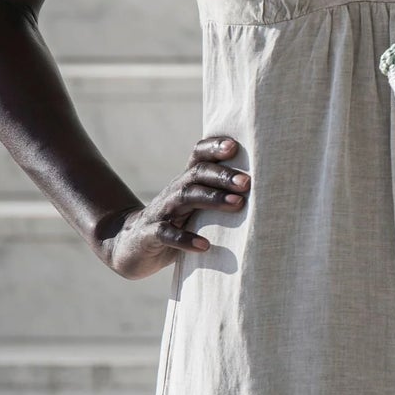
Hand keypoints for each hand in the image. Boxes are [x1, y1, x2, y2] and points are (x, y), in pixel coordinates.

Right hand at [98, 133, 249, 278]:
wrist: (130, 247)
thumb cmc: (175, 225)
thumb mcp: (195, 209)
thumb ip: (219, 199)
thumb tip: (264, 194)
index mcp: (186, 182)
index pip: (198, 155)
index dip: (214, 147)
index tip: (234, 146)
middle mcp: (174, 191)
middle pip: (197, 174)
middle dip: (223, 175)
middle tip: (247, 182)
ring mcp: (160, 212)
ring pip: (185, 196)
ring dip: (212, 199)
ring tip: (237, 204)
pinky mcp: (150, 235)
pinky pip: (167, 234)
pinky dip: (186, 239)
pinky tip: (205, 245)